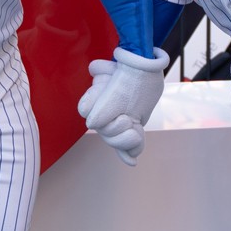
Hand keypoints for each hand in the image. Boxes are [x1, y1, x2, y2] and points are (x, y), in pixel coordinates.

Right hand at [77, 47, 168, 165]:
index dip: (98, 113)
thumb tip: (94, 68)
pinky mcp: (127, 134)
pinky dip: (129, 155)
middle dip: (116, 129)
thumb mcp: (117, 69)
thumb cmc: (129, 72)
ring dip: (127, 141)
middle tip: (128, 118)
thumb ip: (104, 69)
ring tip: (136, 131)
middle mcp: (101, 116)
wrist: (144, 77)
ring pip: (115, 142)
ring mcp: (114, 127)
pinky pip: (126, 150)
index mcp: (94, 100)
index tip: (112, 109)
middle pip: (103, 132)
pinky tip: (132, 161)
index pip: (86, 110)